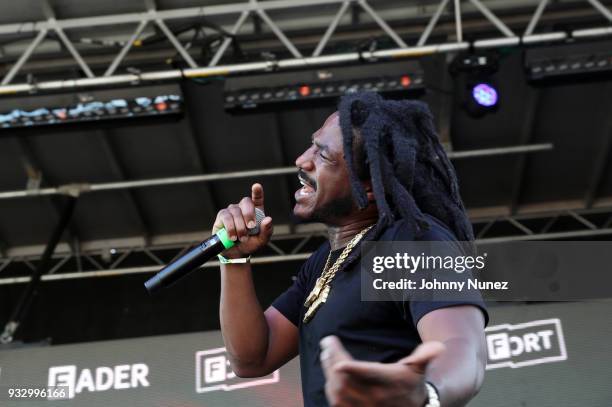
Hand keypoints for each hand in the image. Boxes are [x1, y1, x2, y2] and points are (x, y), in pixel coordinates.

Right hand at [212, 183, 272, 257]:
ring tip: (241, 238)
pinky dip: (230, 228)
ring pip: (235, 211)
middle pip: (246, 202)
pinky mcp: (222, 216)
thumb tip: (268, 219)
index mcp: (256, 211)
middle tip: (251, 227)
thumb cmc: (250, 244)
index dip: (257, 191)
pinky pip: (226, 217)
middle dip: (249, 214)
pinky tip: (232, 236)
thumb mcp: (262, 240)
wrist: (236, 253)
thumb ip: (267, 230)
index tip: (257, 186)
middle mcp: (243, 208)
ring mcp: (232, 211)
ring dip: (239, 226)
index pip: (257, 198)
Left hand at [320, 336, 444, 406]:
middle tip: (327, 344)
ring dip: (328, 372)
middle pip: (346, 380)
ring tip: (325, 354)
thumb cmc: (411, 385)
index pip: (368, 375)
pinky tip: (329, 370)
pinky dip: (330, 386)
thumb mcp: (418, 369)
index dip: (353, 370)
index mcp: (388, 382)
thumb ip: (425, 356)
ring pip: (338, 392)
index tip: (339, 363)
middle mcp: (374, 397)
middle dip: (333, 361)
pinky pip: (336, 401)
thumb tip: (439, 347)